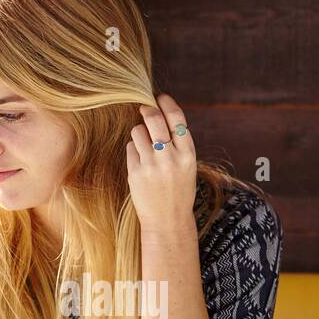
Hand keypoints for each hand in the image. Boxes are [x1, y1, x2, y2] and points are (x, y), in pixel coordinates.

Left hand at [126, 93, 197, 233]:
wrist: (168, 220)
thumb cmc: (178, 190)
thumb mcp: (187, 166)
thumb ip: (177, 143)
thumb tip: (160, 113)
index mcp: (188, 154)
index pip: (177, 118)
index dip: (167, 104)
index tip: (159, 97)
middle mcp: (170, 158)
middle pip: (154, 119)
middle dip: (147, 109)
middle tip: (144, 107)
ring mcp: (151, 165)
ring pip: (138, 132)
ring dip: (139, 134)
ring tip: (145, 147)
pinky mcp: (135, 172)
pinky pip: (130, 148)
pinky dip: (134, 151)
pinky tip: (141, 163)